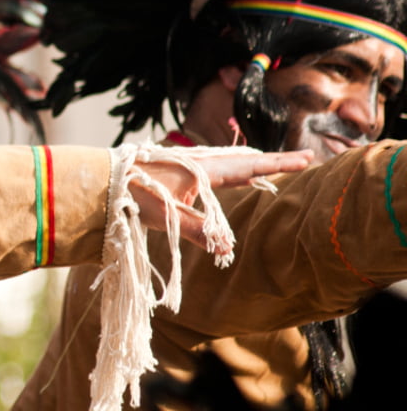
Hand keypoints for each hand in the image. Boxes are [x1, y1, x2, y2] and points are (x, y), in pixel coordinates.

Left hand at [132, 149, 311, 251]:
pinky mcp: (178, 170)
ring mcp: (188, 164)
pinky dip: (233, 168)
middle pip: (244, 160)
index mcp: (203, 169)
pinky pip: (215, 167)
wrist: (103, 179)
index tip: (307, 159)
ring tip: (274, 166)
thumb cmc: (134, 195)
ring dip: (253, 164)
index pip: (249, 166)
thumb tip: (227, 251)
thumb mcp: (168, 217)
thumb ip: (199, 233)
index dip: (279, 164)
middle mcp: (199, 162)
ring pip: (229, 162)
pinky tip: (232, 174)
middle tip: (302, 160)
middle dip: (273, 162)